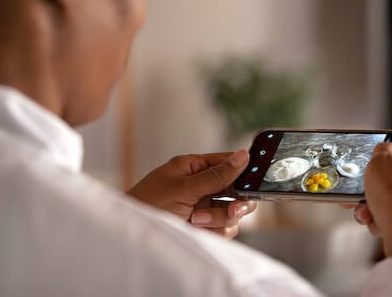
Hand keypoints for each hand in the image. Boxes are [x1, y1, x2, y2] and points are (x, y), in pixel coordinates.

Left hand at [127, 150, 257, 238]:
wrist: (133, 236)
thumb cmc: (149, 204)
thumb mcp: (184, 187)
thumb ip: (216, 175)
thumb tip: (243, 155)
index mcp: (193, 167)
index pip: (227, 162)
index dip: (244, 169)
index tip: (258, 178)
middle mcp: (201, 186)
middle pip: (236, 190)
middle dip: (234, 202)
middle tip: (231, 209)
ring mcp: (203, 208)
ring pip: (232, 213)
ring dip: (218, 219)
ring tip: (195, 220)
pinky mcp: (204, 228)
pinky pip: (225, 229)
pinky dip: (215, 232)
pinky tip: (196, 230)